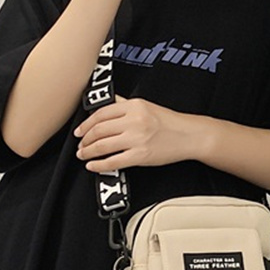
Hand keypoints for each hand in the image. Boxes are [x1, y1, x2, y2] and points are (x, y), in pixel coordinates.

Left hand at [74, 96, 208, 171]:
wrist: (190, 136)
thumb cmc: (170, 122)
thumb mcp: (146, 105)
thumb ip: (124, 105)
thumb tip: (105, 103)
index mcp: (134, 106)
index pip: (101, 113)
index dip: (86, 124)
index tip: (80, 130)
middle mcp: (134, 120)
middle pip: (98, 130)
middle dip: (84, 140)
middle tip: (80, 145)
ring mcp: (137, 139)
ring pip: (102, 146)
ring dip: (88, 152)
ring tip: (84, 155)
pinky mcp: (140, 155)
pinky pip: (113, 161)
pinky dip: (99, 165)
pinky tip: (93, 166)